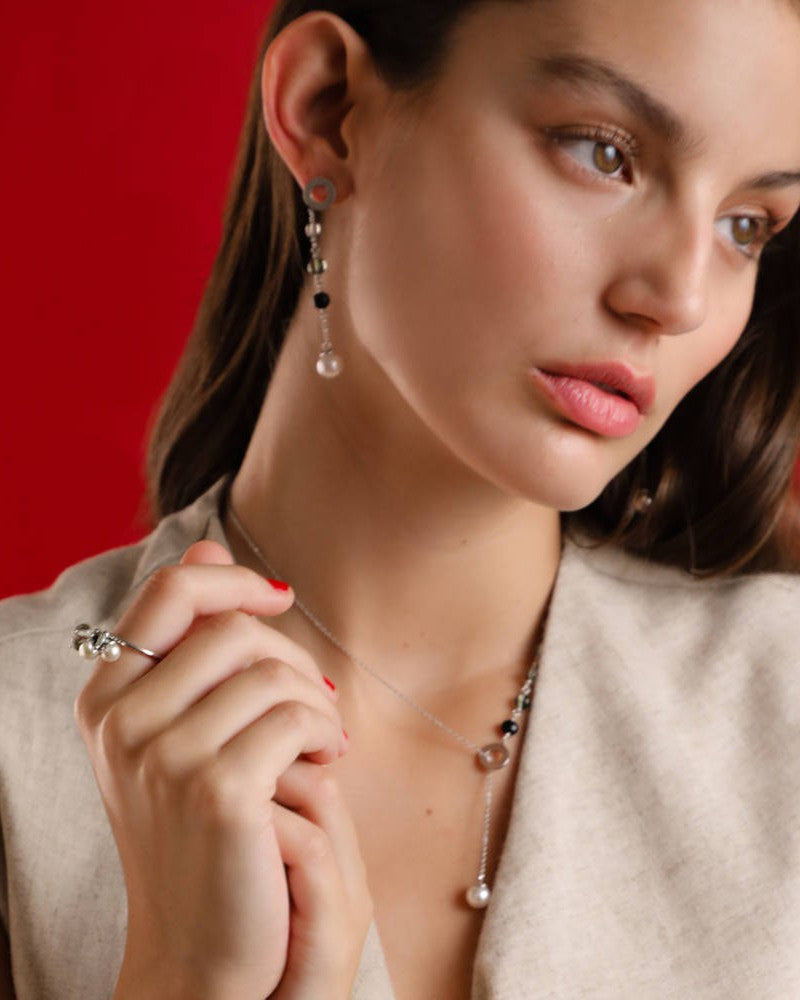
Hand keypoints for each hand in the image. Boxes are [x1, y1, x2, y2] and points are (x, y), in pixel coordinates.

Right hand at [74, 541, 371, 999]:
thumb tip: (203, 545)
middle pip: (233, 627)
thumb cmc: (201, 832)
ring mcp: (163, 755)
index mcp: (106, 697)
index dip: (233, 578)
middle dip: (291, 654)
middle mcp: (122, 721)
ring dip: (315, 701)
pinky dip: (326, 731)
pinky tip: (328, 761)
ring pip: (271, 671)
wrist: (201, 946)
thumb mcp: (179, 733)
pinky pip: (296, 716)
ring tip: (323, 739)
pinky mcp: (216, 788)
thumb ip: (188, 642)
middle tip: (314, 698)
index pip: (172, 589)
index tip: (278, 597)